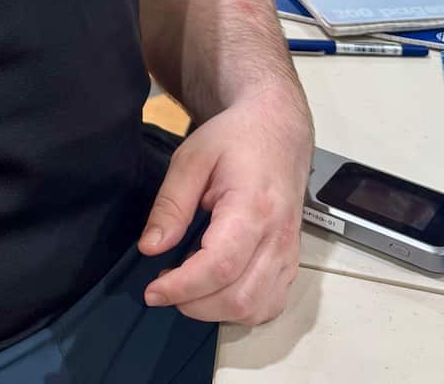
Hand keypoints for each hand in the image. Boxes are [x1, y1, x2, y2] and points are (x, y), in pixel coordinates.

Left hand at [138, 94, 310, 324]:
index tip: (152, 291)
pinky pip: (270, 304)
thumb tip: (151, 248)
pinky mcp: (292, 263)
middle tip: (163, 287)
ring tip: (187, 286)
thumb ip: (171, 204)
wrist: (277, 131)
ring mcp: (290, 254)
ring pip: (256, 309)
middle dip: (194, 304)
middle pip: (238, 297)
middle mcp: (279, 238)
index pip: (220, 266)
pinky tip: (215, 291)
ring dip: (215, 311)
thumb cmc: (234, 140)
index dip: (183, 287)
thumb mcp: (191, 158)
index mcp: (253, 208)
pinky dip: (239, 310)